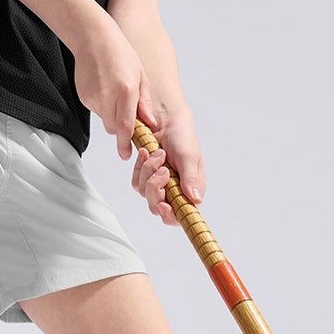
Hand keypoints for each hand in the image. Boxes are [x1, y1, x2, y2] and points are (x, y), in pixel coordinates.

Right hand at [72, 14, 153, 155]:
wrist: (92, 38)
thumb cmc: (120, 52)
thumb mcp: (140, 75)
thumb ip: (144, 102)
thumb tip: (150, 123)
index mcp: (125, 91)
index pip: (125, 126)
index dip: (126, 143)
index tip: (126, 154)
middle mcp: (107, 97)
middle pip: (114, 128)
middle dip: (121, 127)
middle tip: (126, 113)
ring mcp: (92, 98)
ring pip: (104, 119)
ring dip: (112, 114)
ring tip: (114, 91)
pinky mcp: (83, 97)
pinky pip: (95, 110)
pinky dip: (102, 104)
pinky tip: (104, 87)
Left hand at [131, 108, 205, 225]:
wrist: (163, 117)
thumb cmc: (182, 134)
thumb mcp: (188, 155)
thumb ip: (191, 178)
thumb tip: (196, 200)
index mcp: (190, 189)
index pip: (181, 215)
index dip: (171, 215)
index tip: (164, 206)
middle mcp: (174, 190)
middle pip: (158, 207)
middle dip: (156, 188)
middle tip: (162, 170)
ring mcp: (159, 183)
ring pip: (145, 193)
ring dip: (148, 172)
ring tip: (157, 153)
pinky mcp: (146, 176)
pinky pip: (137, 181)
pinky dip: (139, 167)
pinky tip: (146, 153)